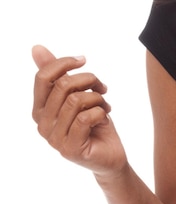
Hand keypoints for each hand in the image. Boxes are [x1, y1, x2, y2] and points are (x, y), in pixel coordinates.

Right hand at [32, 45, 127, 176]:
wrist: (109, 155)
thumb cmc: (93, 123)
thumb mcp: (77, 94)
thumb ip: (58, 74)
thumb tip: (36, 48)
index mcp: (40, 109)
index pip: (42, 77)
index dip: (64, 63)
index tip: (83, 60)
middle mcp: (42, 124)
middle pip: (63, 86)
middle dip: (89, 79)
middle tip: (102, 87)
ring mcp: (54, 139)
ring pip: (77, 100)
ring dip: (98, 98)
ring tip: (104, 104)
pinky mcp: (70, 149)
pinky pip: (87, 117)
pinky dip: (101, 112)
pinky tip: (104, 117)